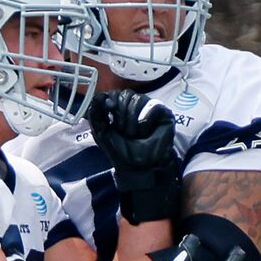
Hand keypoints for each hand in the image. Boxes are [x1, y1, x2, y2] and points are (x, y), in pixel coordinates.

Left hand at [87, 89, 182, 225]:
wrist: (137, 167)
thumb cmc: (120, 150)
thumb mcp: (102, 131)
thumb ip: (96, 113)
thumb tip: (99, 96)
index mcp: (120, 107)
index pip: (115, 93)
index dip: (109, 99)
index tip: (108, 109)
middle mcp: (136, 104)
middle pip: (125, 95)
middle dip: (120, 115)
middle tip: (123, 132)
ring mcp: (150, 107)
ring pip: (138, 100)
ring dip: (131, 120)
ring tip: (134, 135)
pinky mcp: (164, 113)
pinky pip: (153, 106)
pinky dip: (145, 119)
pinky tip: (144, 132)